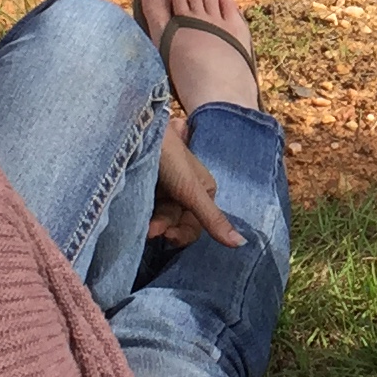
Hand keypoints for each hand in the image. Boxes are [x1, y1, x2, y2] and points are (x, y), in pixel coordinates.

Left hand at [149, 116, 243, 250]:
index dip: (182, 234)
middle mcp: (186, 191)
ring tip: (141, 224)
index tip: (167, 236)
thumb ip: (213, 218)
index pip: (195, 225)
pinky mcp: (146, 186)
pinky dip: (142, 215)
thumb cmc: (169, 156)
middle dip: (164, 227)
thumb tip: (241, 244)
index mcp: (203, 190)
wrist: (137, 131)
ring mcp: (165, 189)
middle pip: (176, 222)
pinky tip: (135, 216)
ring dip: (152, 223)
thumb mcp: (191, 190)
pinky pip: (147, 209)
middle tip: (150, 230)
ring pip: (160, 217)